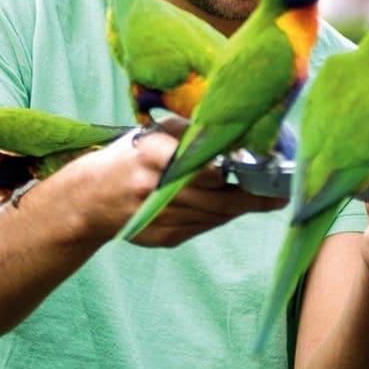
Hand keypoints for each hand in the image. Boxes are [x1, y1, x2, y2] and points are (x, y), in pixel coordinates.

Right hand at [58, 127, 286, 247]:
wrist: (89, 199)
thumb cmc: (130, 155)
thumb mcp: (152, 133)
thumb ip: (189, 133)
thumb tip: (235, 131)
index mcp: (152, 154)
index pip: (201, 166)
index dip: (233, 171)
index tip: (263, 169)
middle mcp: (153, 187)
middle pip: (215, 197)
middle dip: (250, 196)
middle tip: (279, 192)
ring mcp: (156, 216)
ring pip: (213, 215)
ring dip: (240, 208)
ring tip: (266, 198)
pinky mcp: (160, 237)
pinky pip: (202, 228)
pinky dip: (219, 218)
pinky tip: (231, 207)